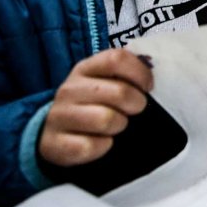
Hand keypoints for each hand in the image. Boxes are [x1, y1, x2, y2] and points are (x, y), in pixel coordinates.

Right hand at [39, 48, 153, 166]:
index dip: (140, 73)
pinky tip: (99, 142)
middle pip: (120, 92)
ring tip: (115, 126)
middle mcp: (69, 89)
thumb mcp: (105, 82)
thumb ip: (127, 73)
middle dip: (136, 104)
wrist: (54, 134)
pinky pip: (91, 146)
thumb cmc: (92, 104)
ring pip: (106, 120)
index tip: (148, 87)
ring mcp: (59, 116)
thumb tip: (152, 73)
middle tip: (133, 110)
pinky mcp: (55, 144)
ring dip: (119, 126)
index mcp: (84, 68)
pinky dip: (102, 147)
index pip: (116, 59)